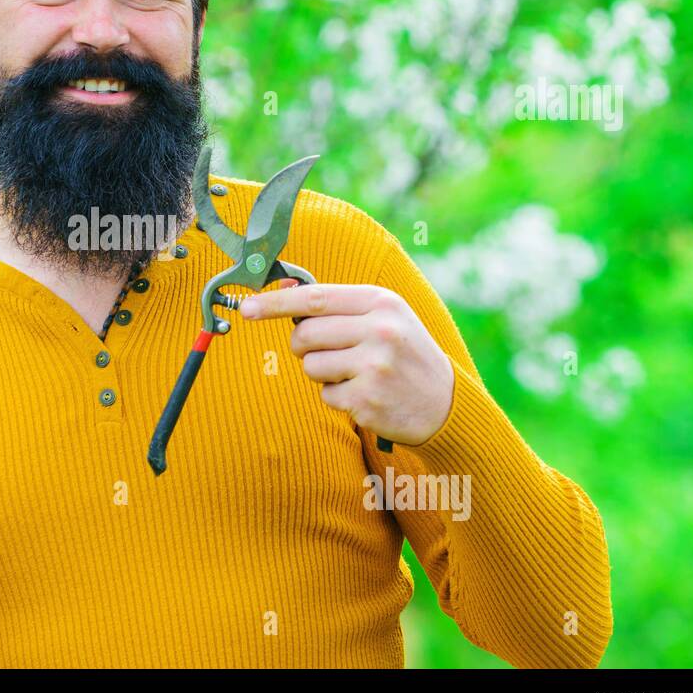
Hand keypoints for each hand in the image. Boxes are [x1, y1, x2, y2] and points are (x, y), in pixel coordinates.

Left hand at [240, 284, 453, 445]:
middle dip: (303, 346)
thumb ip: (336, 305)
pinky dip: (338, 397)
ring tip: (354, 373)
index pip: (314, 298)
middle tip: (322, 352)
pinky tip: (365, 394)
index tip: (248, 308)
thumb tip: (278, 289)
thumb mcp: (382, 317)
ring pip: (311, 367)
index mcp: (381, 302)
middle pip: (305, 335)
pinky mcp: (368, 399)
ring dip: (322, 374)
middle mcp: (379, 330)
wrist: (444, 402)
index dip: (275, 303)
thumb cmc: (404, 353)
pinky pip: (326, 396)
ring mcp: (374, 366)